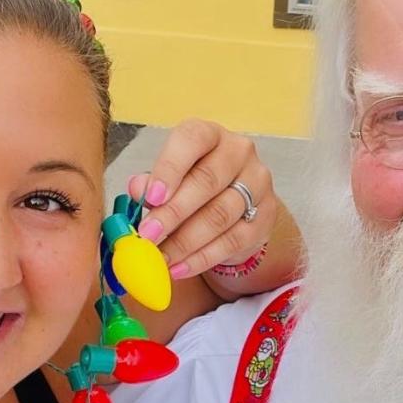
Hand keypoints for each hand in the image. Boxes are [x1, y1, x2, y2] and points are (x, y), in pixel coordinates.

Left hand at [127, 119, 275, 278]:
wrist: (235, 205)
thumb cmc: (194, 183)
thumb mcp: (171, 176)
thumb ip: (152, 182)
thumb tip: (137, 189)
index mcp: (210, 134)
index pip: (192, 140)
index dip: (169, 168)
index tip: (150, 197)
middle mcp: (239, 152)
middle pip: (206, 182)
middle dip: (173, 213)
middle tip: (148, 236)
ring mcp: (257, 184)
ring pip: (219, 215)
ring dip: (185, 241)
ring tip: (160, 257)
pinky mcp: (265, 217)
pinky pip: (232, 241)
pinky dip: (202, 258)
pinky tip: (180, 267)